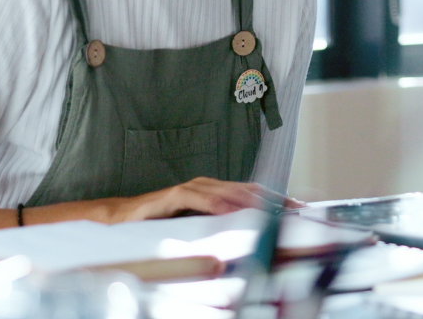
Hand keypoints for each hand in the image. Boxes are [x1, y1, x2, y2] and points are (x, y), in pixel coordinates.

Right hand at [114, 178, 300, 222]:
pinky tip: (230, 210)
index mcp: (216, 192)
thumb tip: (253, 238)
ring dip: (250, 200)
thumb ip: (221, 227)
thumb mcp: (198, 226)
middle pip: (247, 189)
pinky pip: (198, 198)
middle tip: (293, 208)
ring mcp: (191, 188)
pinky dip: (216, 204)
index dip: (277, 199)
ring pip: (226, 191)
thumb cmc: (163, 224)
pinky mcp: (173, 195)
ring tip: (270, 209)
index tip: (298, 208)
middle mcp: (207, 186)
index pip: (253, 193)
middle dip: (272, 198)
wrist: (124, 219)